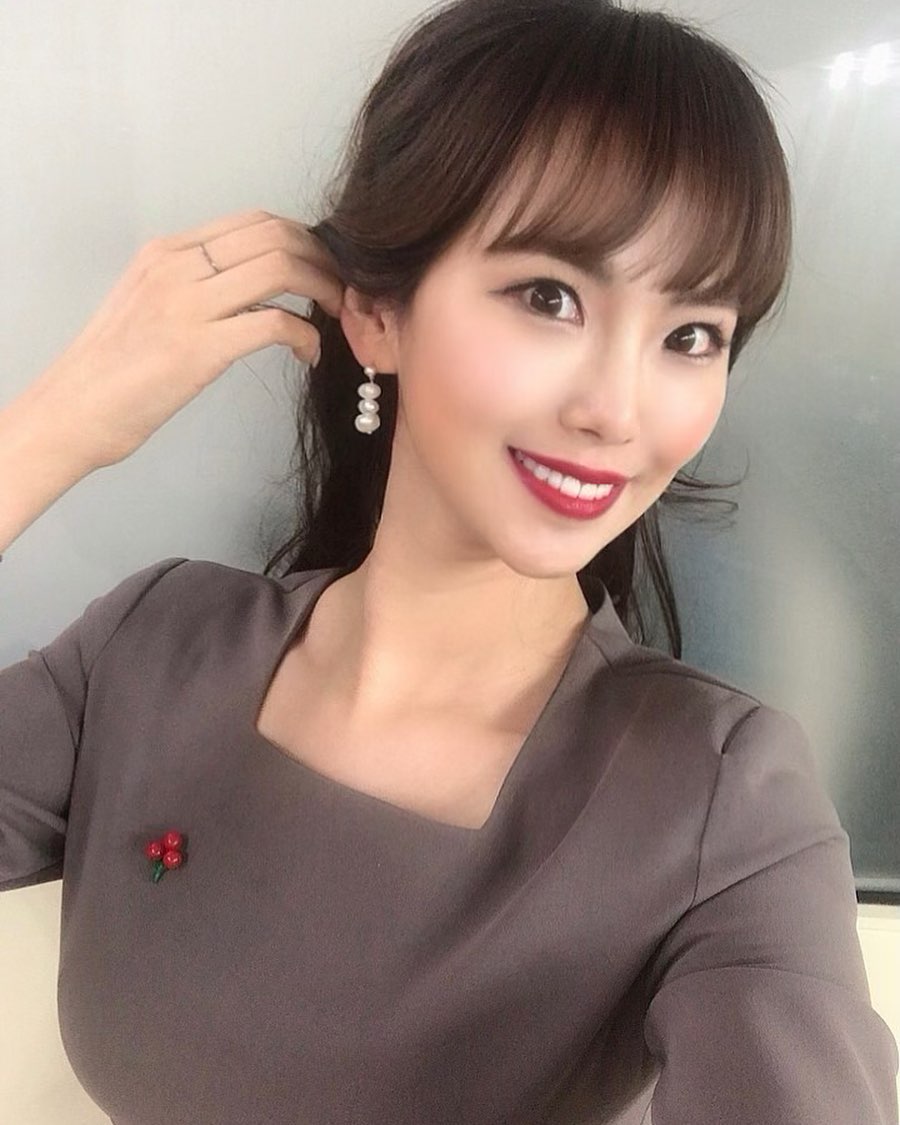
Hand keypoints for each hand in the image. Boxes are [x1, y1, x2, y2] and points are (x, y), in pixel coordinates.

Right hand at [30, 209, 345, 469]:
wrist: (73, 411)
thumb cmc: (113, 370)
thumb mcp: (149, 305)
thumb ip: (195, 288)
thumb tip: (249, 291)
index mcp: (167, 253)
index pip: (253, 221)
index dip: (302, 238)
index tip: (322, 266)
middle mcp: (177, 267)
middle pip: (275, 235)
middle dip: (322, 259)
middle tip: (340, 290)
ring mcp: (187, 305)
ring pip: (280, 269)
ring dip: (323, 290)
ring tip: (333, 315)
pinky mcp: (199, 348)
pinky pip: (275, 324)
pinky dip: (306, 337)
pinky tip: (308, 354)